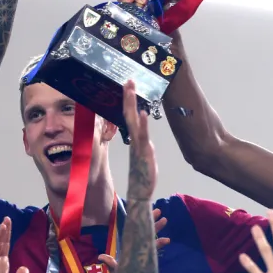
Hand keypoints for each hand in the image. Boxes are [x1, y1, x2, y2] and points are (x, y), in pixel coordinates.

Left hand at [97, 208, 169, 272]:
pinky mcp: (148, 259)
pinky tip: (167, 240)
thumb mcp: (116, 270)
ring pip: (150, 238)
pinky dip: (160, 244)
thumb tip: (101, 256)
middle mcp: (136, 247)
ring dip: (157, 230)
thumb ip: (111, 263)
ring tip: (165, 220)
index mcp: (128, 247)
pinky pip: (154, 249)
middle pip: (144, 232)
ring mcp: (142, 253)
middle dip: (151, 222)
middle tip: (160, 212)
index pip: (135, 232)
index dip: (140, 223)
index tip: (145, 213)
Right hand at [122, 81, 156, 200]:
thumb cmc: (143, 173)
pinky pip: (142, 135)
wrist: (140, 191)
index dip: (129, 101)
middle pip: (129, 114)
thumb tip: (144, 135)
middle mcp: (135, 139)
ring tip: (131, 89)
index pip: (131, 116)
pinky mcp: (144, 151)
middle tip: (128, 80)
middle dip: (129, 97)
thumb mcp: (143, 153)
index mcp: (136, 138)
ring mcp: (138, 144)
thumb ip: (143, 143)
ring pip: (134, 121)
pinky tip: (143, 112)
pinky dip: (142, 124)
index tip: (129, 86)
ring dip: (132, 104)